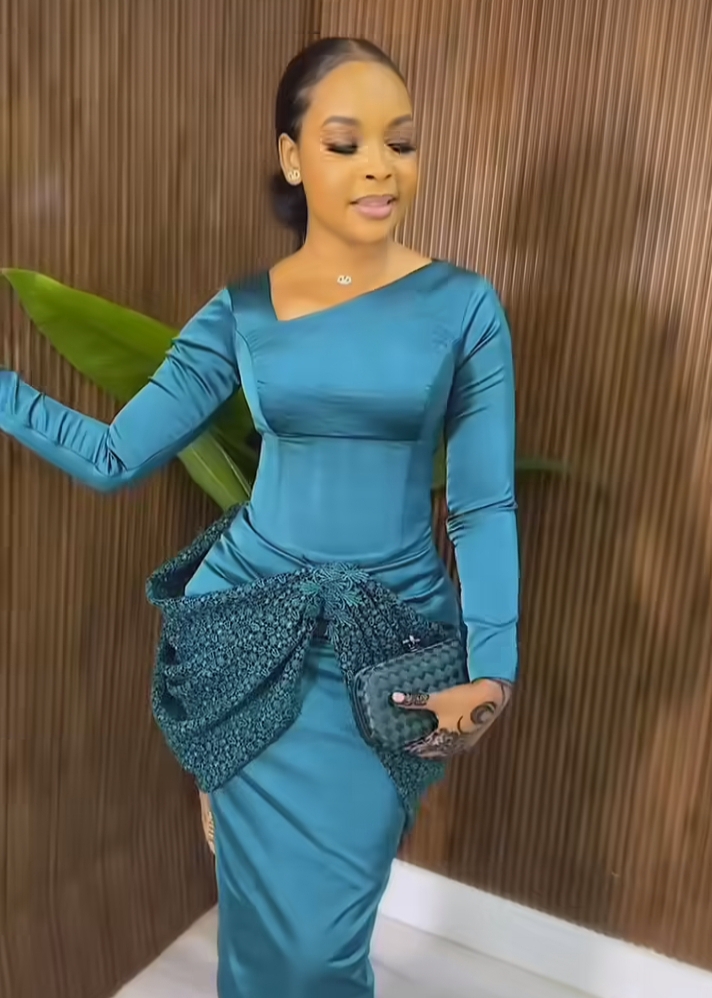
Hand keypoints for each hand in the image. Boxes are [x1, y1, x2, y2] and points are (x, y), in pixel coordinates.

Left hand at [392, 679, 511, 758]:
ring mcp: (466, 742)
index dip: (412, 747)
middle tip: (412, 745)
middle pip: (434, 752)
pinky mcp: (473, 735)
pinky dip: (447, 743)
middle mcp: (454, 745)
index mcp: (443, 739)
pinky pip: (456, 744)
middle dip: (423, 750)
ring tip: (426, 742)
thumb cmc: (463, 699)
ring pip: (446, 750)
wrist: (492, 695)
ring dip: (436, 748)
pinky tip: (445, 736)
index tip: (402, 745)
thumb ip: (415, 700)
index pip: (422, 749)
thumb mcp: (437, 699)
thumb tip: (393, 698)